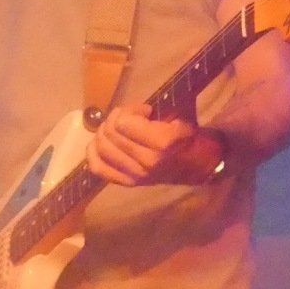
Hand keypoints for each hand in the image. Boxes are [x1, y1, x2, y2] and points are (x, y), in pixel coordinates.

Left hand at [87, 103, 218, 186]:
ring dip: (105, 132)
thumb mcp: (180, 114)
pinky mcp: (126, 182)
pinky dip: (93, 152)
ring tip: (117, 129)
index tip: (144, 111)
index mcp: (162, 143)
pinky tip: (100, 142)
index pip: (123, 123)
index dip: (131, 110)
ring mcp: (134, 175)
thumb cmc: (187, 136)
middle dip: (116, 118)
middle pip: (110, 133)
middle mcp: (146, 162)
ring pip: (101, 147)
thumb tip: (134, 106)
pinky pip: (97, 167)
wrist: (195, 165)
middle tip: (128, 117)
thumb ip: (158, 107)